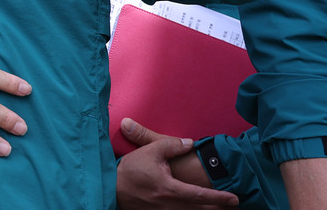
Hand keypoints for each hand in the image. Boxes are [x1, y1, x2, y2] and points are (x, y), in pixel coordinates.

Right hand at [116, 119, 237, 208]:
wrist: (111, 187)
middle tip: (236, 209)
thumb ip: (171, 145)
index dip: (220, 198)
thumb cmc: (130, 169)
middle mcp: (170, 205)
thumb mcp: (150, 151)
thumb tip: (190, 143)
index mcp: (170, 189)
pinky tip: (198, 209)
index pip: (201, 195)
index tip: (235, 199)